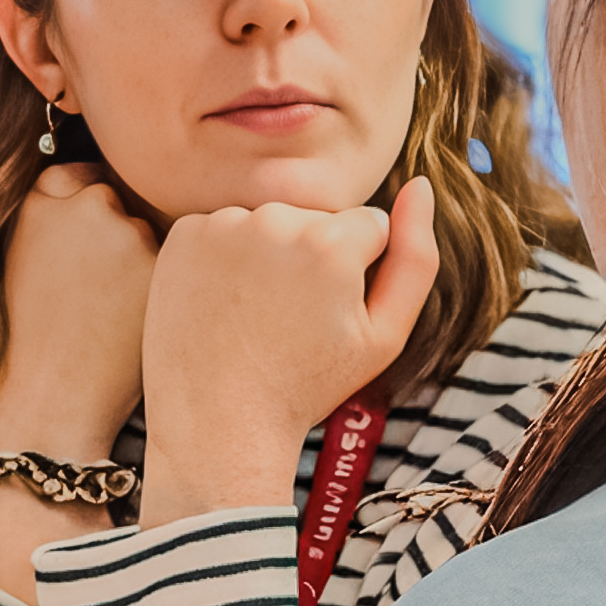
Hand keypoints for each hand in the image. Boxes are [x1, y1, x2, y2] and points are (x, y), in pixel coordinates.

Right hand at [0, 163, 155, 459]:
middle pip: (114, 202)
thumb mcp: (19, 265)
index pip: (76, 179)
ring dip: (138, 263)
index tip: (86, 241)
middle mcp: (81, 204)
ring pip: (145, 232)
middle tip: (97, 289)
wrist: (48, 398)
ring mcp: (123, 228)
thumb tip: (101, 201)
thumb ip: (53, 225)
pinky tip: (130, 324)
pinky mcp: (158, 260)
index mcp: (34, 202)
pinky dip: (158, 289)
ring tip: (108, 317)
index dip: (84, 208)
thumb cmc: (27, 344)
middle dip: (112, 235)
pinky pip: (171, 262)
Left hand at [138, 181, 435, 527]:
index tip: (330, 314)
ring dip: (269, 255)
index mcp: (332, 242)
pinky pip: (225, 229)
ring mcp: (224, 224)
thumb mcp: (384, 336)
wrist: (218, 420)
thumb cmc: (307, 384)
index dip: (358, 273)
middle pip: (316, 219)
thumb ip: (417, 258)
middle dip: (313, 258)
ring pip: (270, 222)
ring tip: (257, 315)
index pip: (368, 226)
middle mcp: (276, 219)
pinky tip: (225, 303)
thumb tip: (421, 185)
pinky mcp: (184, 234)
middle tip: (290, 321)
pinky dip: (227, 258)